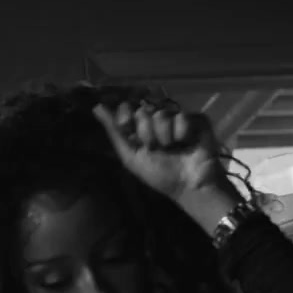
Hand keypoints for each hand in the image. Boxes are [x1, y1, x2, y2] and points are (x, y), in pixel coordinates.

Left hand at [91, 100, 229, 204]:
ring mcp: (177, 117)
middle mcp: (157, 118)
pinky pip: (182, 116)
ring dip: (163, 136)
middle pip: (142, 110)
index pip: (126, 107)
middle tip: (155, 148)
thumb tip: (96, 107)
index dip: (125, 117)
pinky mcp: (196, 119)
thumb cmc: (159, 174)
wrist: (189, 185)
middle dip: (145, 133)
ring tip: (172, 148)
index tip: (127, 129)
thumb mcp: (130, 156)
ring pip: (161, 113)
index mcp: (140, 126)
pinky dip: (181, 133)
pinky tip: (186, 143)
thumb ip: (114, 131)